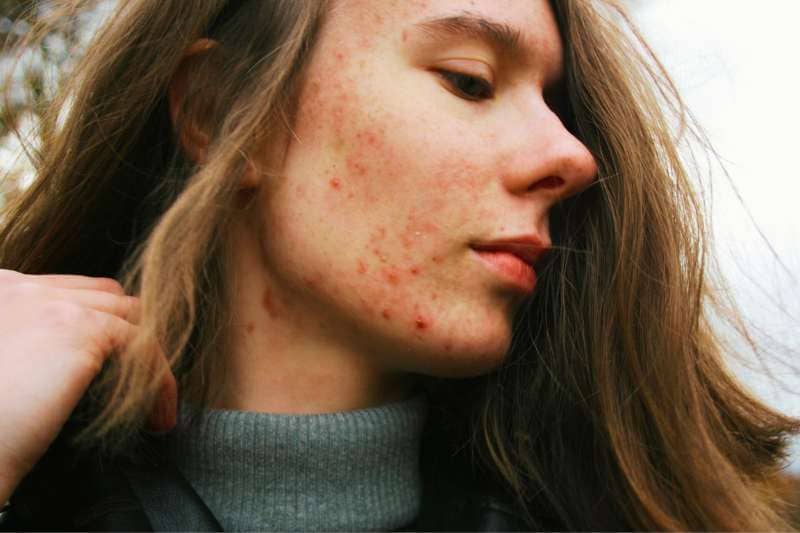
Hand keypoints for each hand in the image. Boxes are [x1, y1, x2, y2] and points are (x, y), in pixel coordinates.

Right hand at [0, 269, 176, 502]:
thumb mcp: (8, 369)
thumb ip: (35, 348)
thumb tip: (79, 365)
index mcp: (1, 291)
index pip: (73, 292)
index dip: (102, 326)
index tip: (119, 367)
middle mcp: (23, 287)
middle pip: (107, 296)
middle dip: (132, 337)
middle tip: (144, 382)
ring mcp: (51, 303)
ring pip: (131, 318)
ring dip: (149, 361)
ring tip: (156, 405)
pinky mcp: (79, 329)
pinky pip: (143, 346)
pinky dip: (159, 381)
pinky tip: (158, 418)